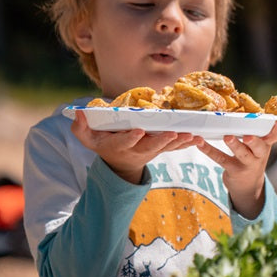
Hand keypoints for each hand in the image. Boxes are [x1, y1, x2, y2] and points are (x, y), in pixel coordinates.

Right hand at [72, 110, 198, 183]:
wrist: (120, 163)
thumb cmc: (104, 144)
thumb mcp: (88, 139)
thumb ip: (81, 128)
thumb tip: (78, 113)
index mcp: (119, 145)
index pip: (125, 142)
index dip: (131, 138)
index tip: (138, 132)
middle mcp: (137, 149)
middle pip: (151, 146)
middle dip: (162, 140)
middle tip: (173, 133)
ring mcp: (151, 151)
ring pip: (167, 147)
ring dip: (180, 142)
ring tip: (193, 136)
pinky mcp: (161, 149)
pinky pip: (175, 147)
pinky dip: (186, 143)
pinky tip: (198, 138)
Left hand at [196, 119, 276, 218]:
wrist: (248, 187)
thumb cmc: (252, 158)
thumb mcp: (259, 147)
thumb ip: (257, 131)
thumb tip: (245, 106)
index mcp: (266, 145)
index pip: (275, 137)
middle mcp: (259, 155)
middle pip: (259, 147)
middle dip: (254, 141)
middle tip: (248, 136)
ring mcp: (246, 164)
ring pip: (241, 154)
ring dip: (234, 145)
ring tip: (227, 137)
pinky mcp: (233, 170)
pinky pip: (220, 159)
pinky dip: (209, 150)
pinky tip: (200, 143)